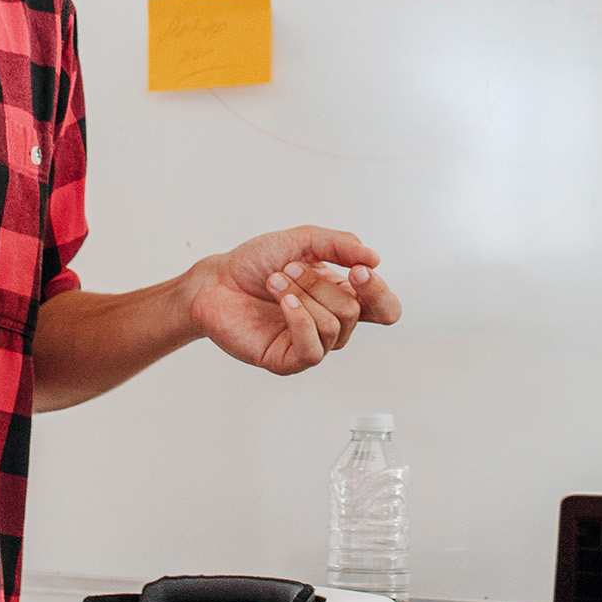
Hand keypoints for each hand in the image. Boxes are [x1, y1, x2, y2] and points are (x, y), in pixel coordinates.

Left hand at [189, 226, 401, 373]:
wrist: (216, 280)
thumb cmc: (256, 262)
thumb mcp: (302, 240)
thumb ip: (339, 245)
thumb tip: (374, 259)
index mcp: (342, 296)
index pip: (385, 308)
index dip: (378, 291)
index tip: (357, 270)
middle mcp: (332, 323)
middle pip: (355, 311)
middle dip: (318, 282)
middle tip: (287, 268)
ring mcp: (311, 344)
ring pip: (334, 327)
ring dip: (302, 295)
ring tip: (274, 281)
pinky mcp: (288, 361)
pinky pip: (314, 350)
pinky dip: (300, 319)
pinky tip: (281, 302)